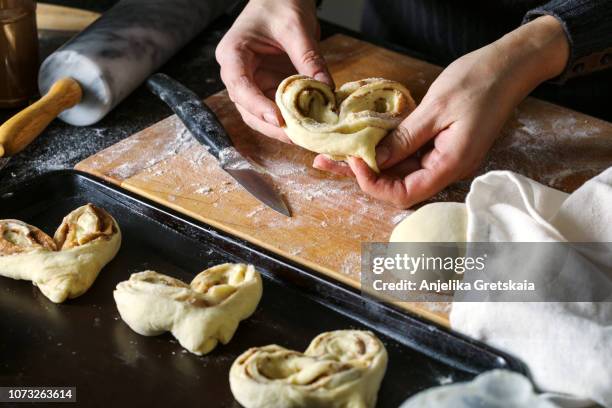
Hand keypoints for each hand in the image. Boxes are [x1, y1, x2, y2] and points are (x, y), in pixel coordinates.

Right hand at [215, 0, 332, 142]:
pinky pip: (277, 108)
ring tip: (304, 137)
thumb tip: (326, 88)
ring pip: (260, 115)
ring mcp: (253, 82)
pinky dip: (291, 119)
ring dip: (281, 128)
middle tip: (297, 137)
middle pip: (247, 108)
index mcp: (233, 53)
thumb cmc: (280, 4)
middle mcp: (238, 72)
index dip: (256, 105)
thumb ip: (309, 58)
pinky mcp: (268, 87)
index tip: (277, 119)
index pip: (239, 85)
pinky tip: (307, 126)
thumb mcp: (296, 28)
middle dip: (271, 125)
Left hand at [314, 16, 568, 207]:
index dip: (374, 184)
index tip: (353, 160)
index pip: (404, 194)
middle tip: (329, 160)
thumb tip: (375, 160)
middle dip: (364, 175)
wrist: (509, 66)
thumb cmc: (479, 82)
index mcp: (451, 165)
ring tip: (338, 151)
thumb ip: (404, 137)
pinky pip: (409, 155)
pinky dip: (387, 149)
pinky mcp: (441, 145)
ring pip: (400, 171)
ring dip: (371, 162)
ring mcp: (444, 158)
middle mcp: (447, 169)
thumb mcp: (435, 108)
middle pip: (398, 185)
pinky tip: (365, 141)